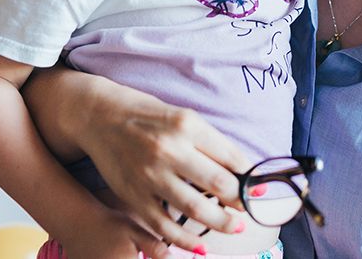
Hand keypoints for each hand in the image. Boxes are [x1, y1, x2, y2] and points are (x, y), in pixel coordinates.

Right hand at [48, 71, 250, 251]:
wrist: (100, 117)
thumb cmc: (149, 115)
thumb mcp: (183, 117)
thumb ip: (210, 143)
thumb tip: (241, 170)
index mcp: (188, 125)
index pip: (230, 157)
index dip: (250, 178)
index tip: (261, 190)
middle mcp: (170, 149)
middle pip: (219, 184)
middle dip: (240, 202)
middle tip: (251, 210)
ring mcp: (151, 175)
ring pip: (195, 209)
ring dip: (221, 223)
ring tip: (235, 227)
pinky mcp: (134, 196)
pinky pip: (164, 226)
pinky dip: (185, 240)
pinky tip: (200, 245)